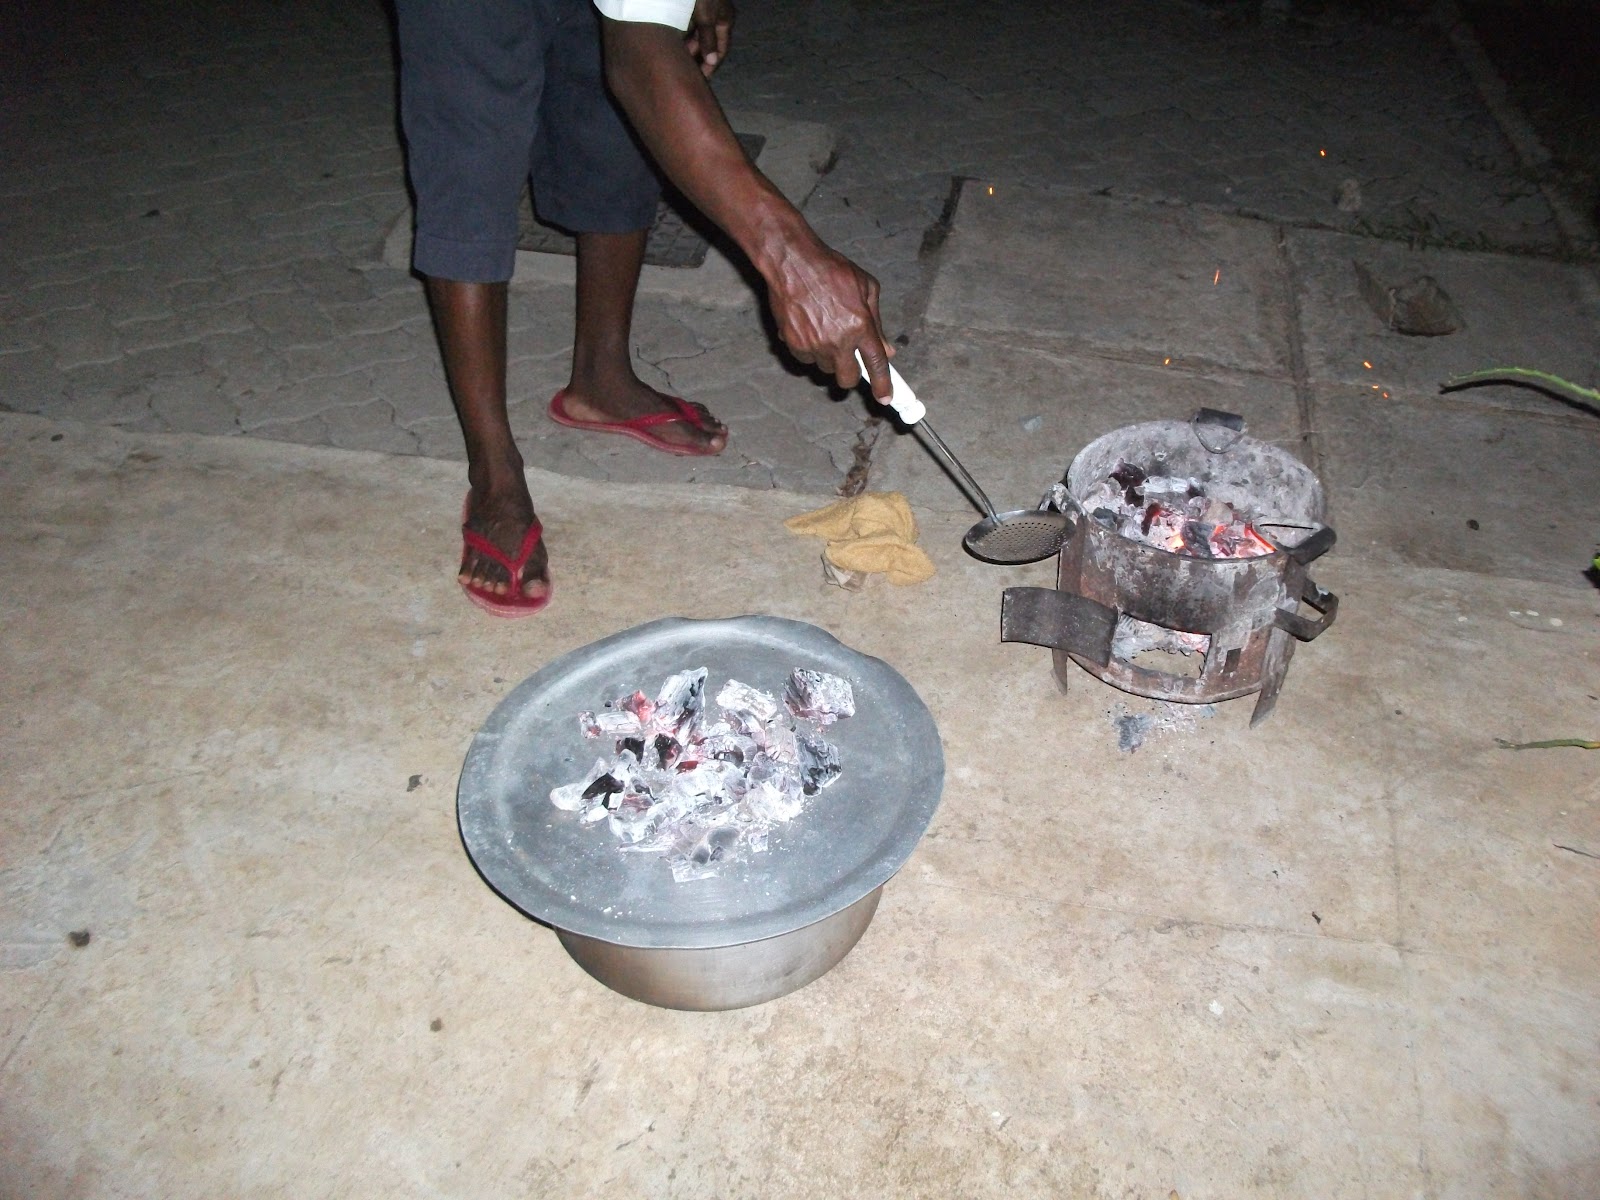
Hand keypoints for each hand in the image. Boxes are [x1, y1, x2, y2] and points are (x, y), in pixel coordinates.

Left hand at [685, 0, 733, 75]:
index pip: (721, 49)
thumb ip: (708, 38)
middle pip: (708, 45)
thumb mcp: (706, 17)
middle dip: (699, 58)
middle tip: (688, 74)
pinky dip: (683, 38)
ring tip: (680, 63)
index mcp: (725, 22)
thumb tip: (712, 62)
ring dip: (689, 49)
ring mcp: (704, 14)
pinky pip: (688, 28)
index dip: (712, 65)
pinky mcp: (691, 9)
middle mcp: (716, 20)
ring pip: (697, 37)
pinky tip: (674, 47)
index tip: (702, 78)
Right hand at [763, 233, 894, 399]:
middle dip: (850, 373)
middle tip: (848, 357)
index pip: (875, 364)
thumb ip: (877, 322)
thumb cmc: (830, 269)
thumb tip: (885, 349)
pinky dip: (809, 349)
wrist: (792, 262)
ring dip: (828, 357)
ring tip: (824, 329)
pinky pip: (806, 358)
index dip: (882, 385)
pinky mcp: (794, 344)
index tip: (884, 398)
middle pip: (847, 378)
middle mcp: (838, 340)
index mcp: (860, 325)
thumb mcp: (866, 287)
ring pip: (825, 368)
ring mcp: (814, 345)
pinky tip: (808, 326)